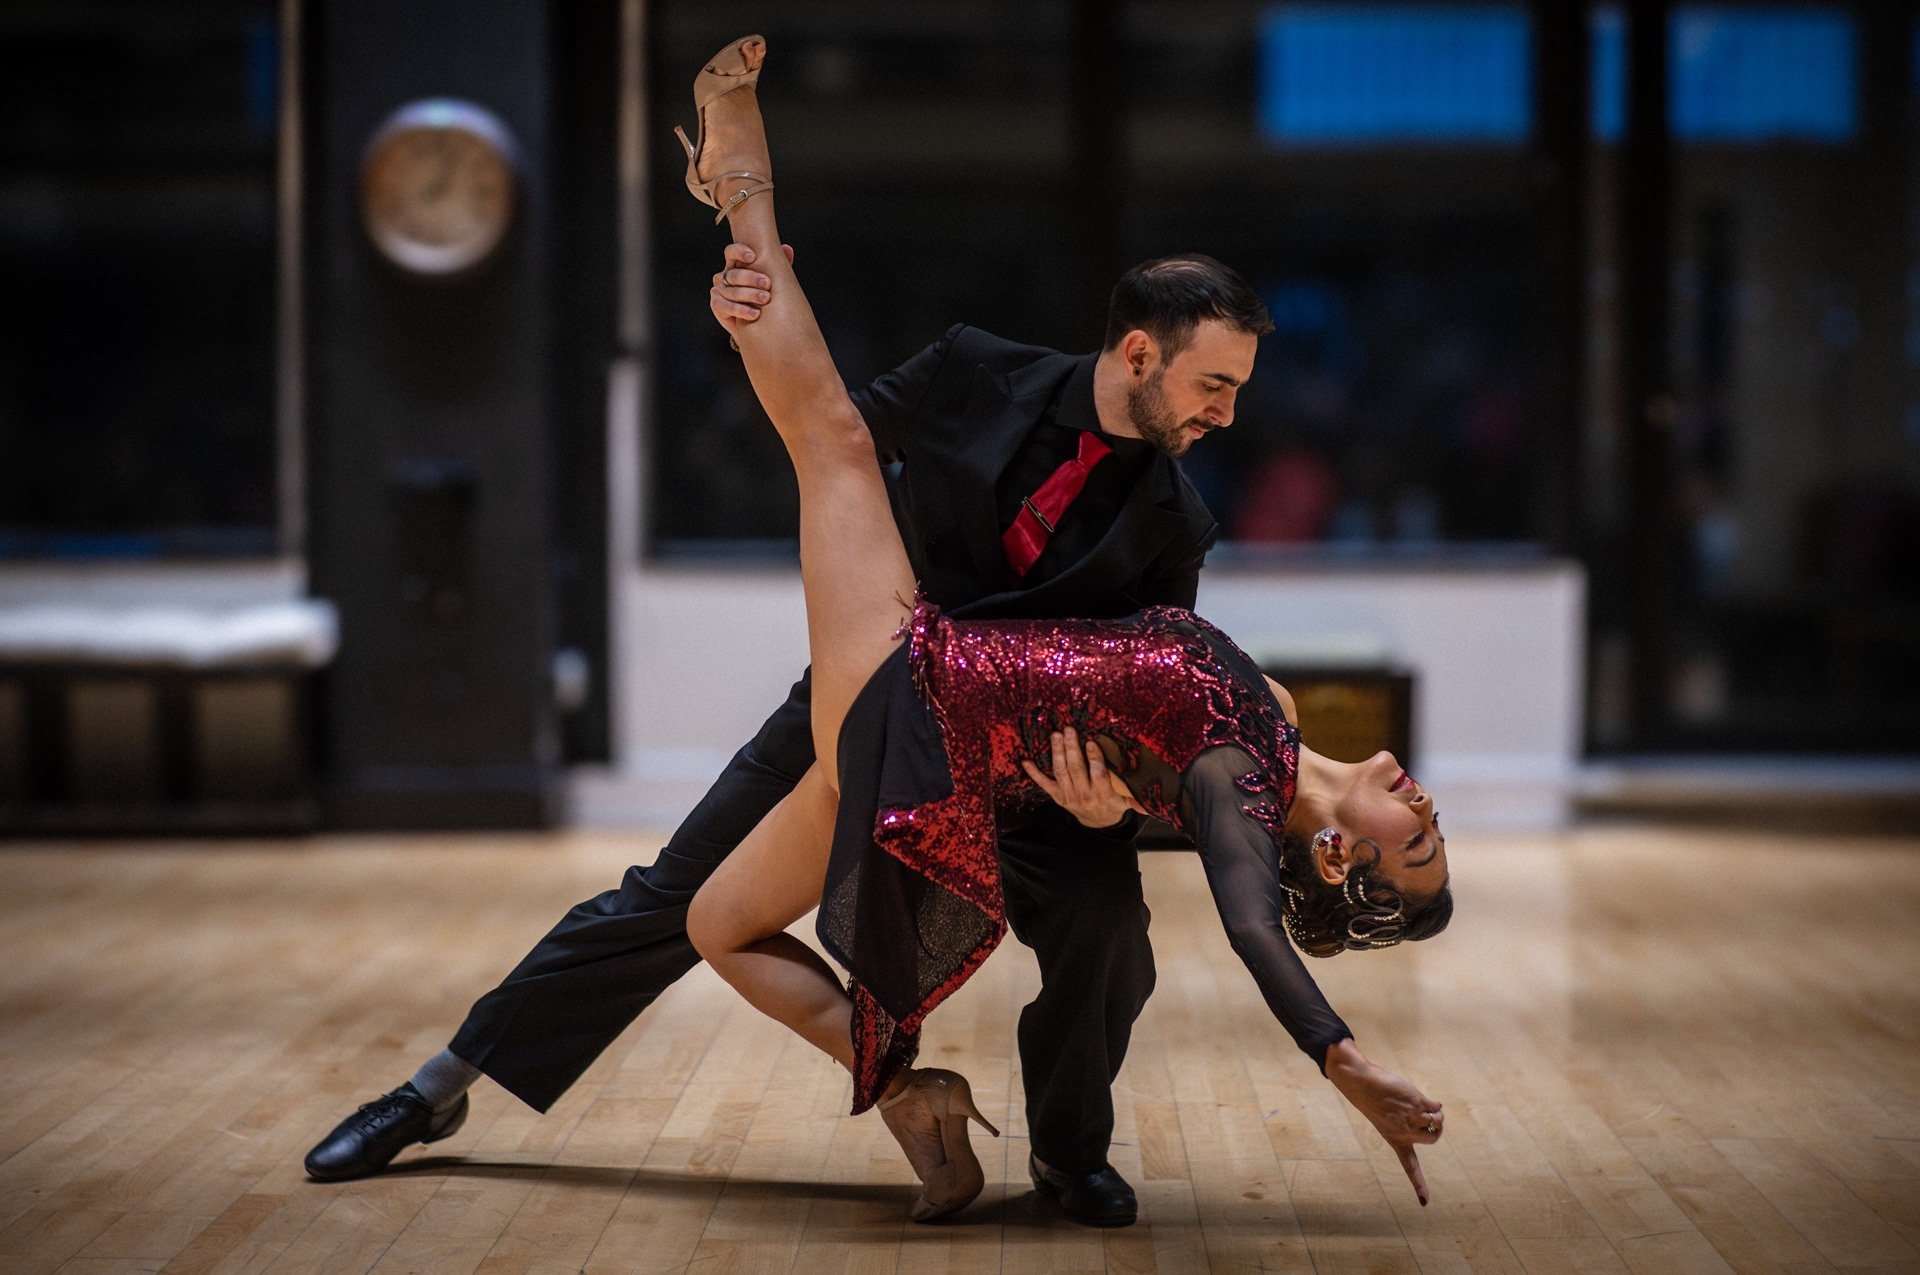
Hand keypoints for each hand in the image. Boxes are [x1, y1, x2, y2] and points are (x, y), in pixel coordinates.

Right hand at [710, 242, 793, 335]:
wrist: (758, 323)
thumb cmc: (764, 297)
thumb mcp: (773, 280)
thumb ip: (778, 265)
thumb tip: (787, 249)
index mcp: (735, 264)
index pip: (731, 252)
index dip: (739, 252)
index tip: (753, 256)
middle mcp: (724, 275)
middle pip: (734, 274)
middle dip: (751, 278)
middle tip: (767, 283)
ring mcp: (719, 290)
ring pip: (732, 291)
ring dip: (750, 295)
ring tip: (766, 299)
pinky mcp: (717, 304)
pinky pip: (727, 306)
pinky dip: (742, 310)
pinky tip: (755, 313)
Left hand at [1020, 726, 1141, 829]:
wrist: (1097, 824)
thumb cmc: (1113, 804)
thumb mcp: (1127, 802)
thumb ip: (1138, 799)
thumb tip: (1153, 801)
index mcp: (1103, 795)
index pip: (1098, 774)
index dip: (1095, 758)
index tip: (1092, 741)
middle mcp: (1084, 795)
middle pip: (1076, 770)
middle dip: (1072, 748)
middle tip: (1069, 730)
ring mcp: (1068, 796)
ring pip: (1060, 772)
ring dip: (1057, 753)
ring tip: (1055, 735)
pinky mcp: (1056, 796)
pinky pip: (1043, 784)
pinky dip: (1034, 773)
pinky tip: (1025, 761)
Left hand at [1323, 1039, 1443, 1205]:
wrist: (1360, 1082)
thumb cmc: (1373, 1099)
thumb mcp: (1388, 1118)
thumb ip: (1411, 1123)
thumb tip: (1439, 1112)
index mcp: (1396, 1141)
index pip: (1409, 1168)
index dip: (1419, 1186)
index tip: (1425, 1203)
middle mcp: (1405, 1133)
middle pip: (1434, 1137)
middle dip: (1437, 1127)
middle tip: (1429, 1117)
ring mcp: (1412, 1118)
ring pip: (1438, 1120)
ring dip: (1435, 1111)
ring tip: (1418, 1103)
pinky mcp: (1417, 1103)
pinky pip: (1436, 1106)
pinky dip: (1433, 1103)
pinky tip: (1416, 1096)